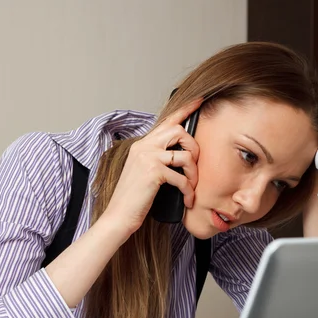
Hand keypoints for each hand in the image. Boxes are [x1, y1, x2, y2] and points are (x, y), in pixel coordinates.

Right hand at [103, 98, 201, 236]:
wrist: (118, 216)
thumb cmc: (132, 199)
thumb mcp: (143, 174)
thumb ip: (157, 161)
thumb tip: (179, 158)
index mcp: (142, 145)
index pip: (166, 122)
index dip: (184, 110)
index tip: (198, 102)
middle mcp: (144, 147)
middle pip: (179, 131)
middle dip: (194, 148)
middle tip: (194, 166)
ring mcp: (148, 158)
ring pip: (185, 154)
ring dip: (193, 173)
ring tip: (191, 187)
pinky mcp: (153, 172)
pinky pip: (181, 177)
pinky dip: (188, 190)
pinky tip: (186, 200)